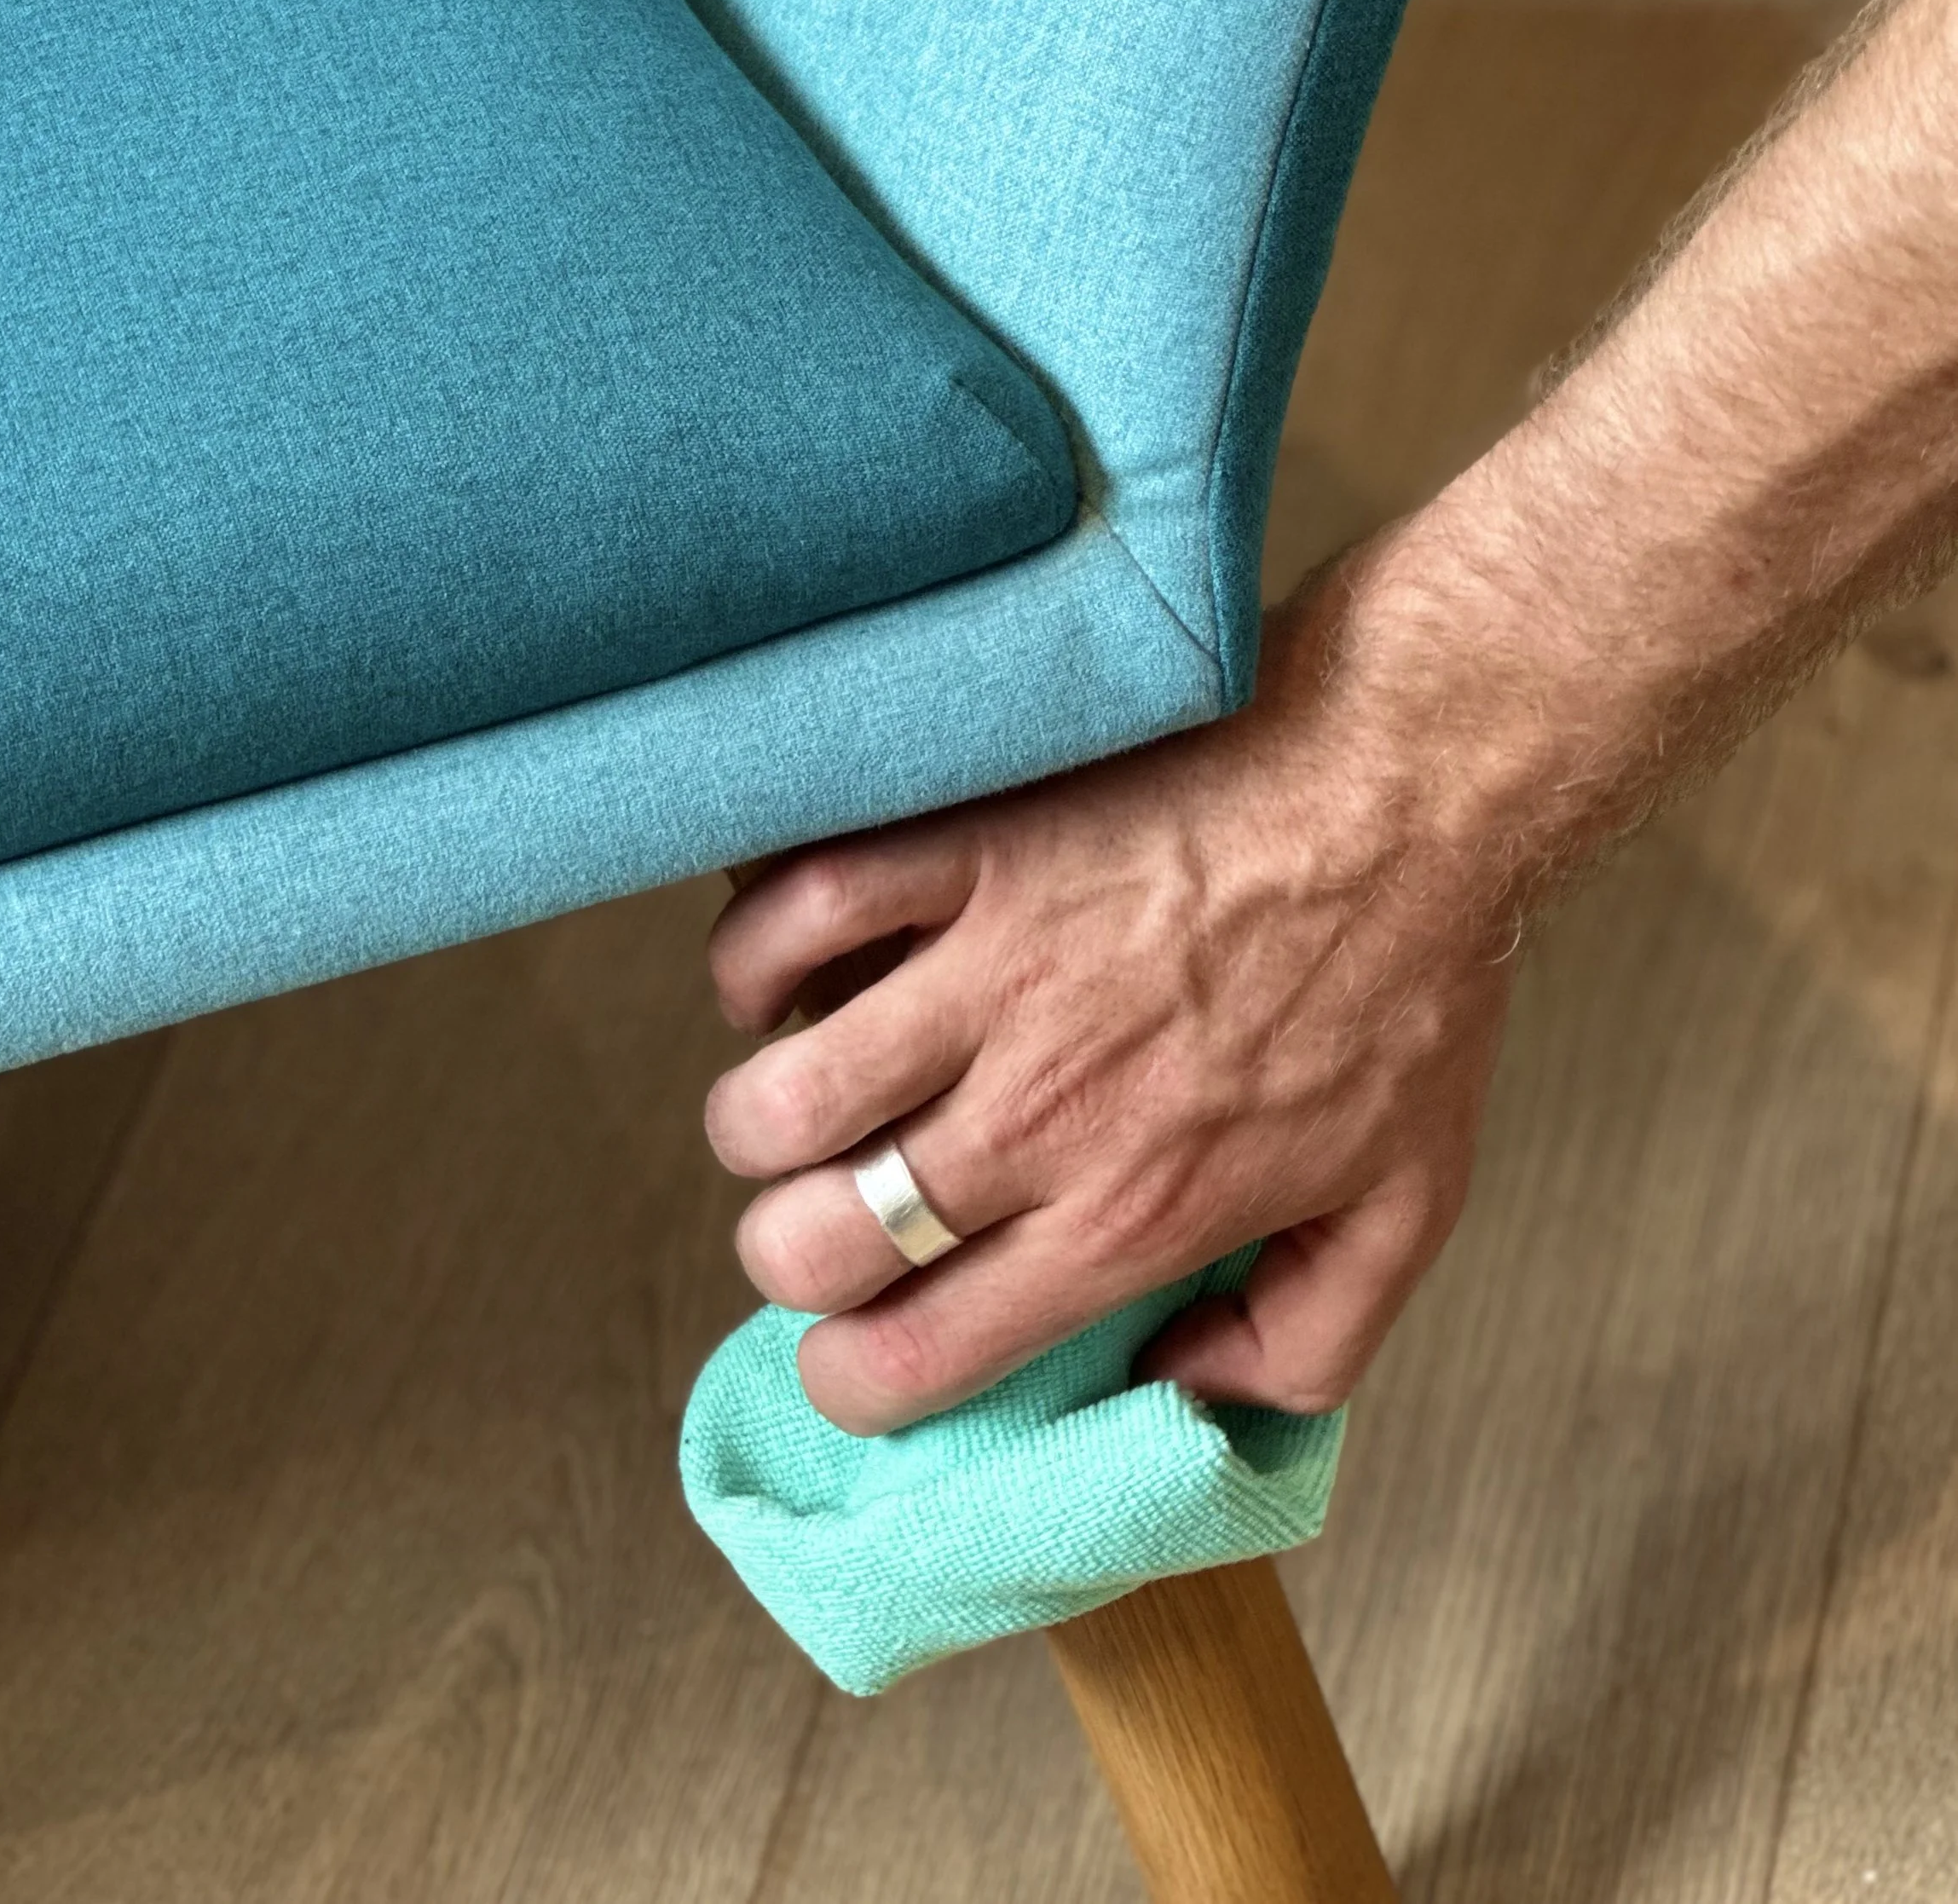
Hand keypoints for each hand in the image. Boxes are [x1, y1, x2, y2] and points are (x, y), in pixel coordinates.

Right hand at [703, 562, 1519, 1435]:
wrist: (1413, 786)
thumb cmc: (1408, 987)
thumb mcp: (1407, 1206)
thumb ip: (1306, 1343)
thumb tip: (1180, 1387)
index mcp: (1129, 1216)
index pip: (915, 1356)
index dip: (851, 1381)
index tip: (855, 1350)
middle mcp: (1040, 1116)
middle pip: (810, 1244)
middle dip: (793, 1254)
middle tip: (836, 1212)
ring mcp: (991, 977)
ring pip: (777, 1104)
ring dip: (765, 1121)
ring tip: (811, 1096)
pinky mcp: (965, 852)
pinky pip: (791, 920)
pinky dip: (760, 962)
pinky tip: (801, 977)